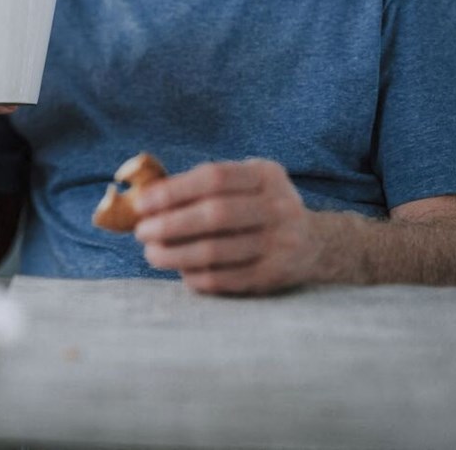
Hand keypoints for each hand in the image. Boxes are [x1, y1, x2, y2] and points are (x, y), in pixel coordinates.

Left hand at [132, 159, 320, 294]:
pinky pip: (224, 279)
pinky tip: (179, 270)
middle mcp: (278, 206)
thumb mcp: (244, 183)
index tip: (143, 203)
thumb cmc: (257, 207)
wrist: (314, 243)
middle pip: (215, 215)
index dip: (174, 190)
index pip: (214, 177)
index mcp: (265, 175)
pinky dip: (194, 275)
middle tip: (141, 232)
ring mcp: (279, 243)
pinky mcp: (273, 275)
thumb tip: (146, 197)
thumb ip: (202, 185)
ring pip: (216, 251)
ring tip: (152, 254)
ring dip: (175, 254)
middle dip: (170, 224)